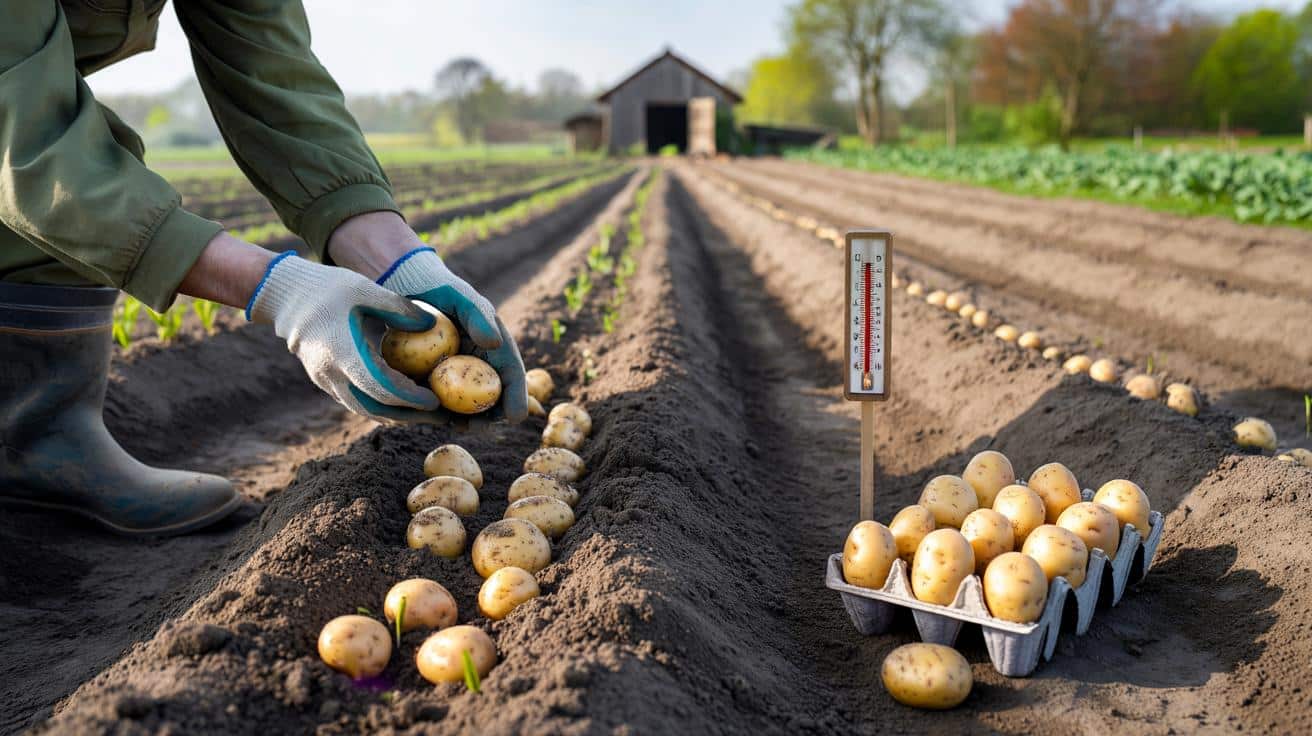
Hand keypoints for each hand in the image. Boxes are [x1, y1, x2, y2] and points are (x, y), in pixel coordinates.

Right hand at [246, 253, 440, 420]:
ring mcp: (325, 380)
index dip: (410, 398)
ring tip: (427, 413)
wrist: (285, 295)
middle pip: (376, 409)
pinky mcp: (324, 380)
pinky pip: (356, 401)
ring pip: (365, 409)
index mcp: (343, 353)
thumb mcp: (366, 289)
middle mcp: (332, 374)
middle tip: (441, 416)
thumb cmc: (328, 288)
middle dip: (410, 416)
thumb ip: (399, 308)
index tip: (435, 400)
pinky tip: (403, 401)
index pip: (381, 388)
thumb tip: (432, 325)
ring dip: (396, 415)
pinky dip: (381, 405)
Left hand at [377, 247, 527, 423]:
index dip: (517, 396)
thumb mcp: (460, 296)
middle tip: (481, 428)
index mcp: (492, 345)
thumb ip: (479, 316)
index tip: (516, 416)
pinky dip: (440, 411)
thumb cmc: (438, 287)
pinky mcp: (430, 376)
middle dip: (491, 416)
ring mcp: (454, 371)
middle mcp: (477, 361)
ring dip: (467, 419)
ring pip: (466, 402)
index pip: (511, 373)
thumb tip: (495, 344)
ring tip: (460, 428)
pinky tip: (435, 419)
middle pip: (491, 395)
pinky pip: (438, 398)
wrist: (405, 284)